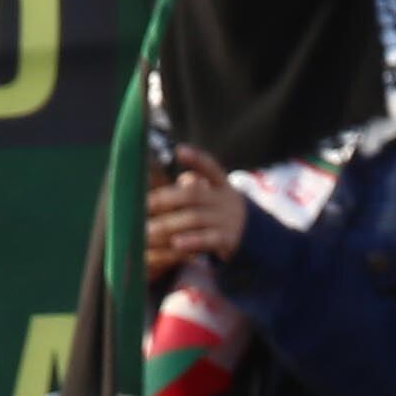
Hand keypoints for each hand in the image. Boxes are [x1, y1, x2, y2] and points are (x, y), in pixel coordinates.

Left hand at [147, 148, 243, 275]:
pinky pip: (208, 240)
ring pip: (195, 218)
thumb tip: (173, 177)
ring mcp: (227, 219)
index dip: (196, 159)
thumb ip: (193, 186)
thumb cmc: (220, 212)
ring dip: (168, 225)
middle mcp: (224, 199)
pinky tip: (175, 244)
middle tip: (140, 207)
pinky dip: (192, 241)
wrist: (255, 238)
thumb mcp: (213, 195)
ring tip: (146, 232)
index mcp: (220, 184)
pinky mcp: (228, 240)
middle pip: (193, 195)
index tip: (180, 150)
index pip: (210, 167)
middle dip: (164, 200)